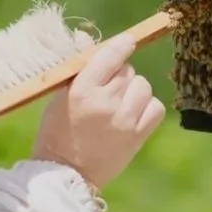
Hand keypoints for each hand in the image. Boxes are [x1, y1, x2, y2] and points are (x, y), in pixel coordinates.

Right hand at [33, 33, 164, 189]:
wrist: (67, 174)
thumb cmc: (57, 132)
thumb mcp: (59, 97)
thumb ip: (77, 68)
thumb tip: (86, 37)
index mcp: (82, 90)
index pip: (111, 55)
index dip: (122, 44)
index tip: (127, 41)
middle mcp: (106, 102)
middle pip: (127, 70)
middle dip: (119, 74)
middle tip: (107, 88)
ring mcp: (124, 120)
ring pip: (143, 86)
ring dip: (133, 90)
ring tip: (119, 103)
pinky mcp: (137, 136)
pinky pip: (155, 107)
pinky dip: (147, 107)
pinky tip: (132, 114)